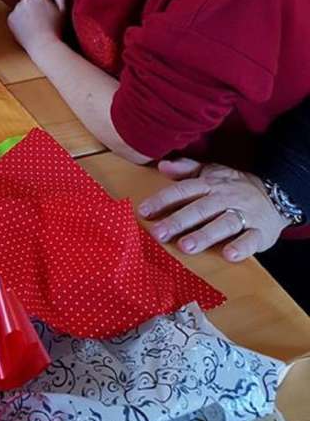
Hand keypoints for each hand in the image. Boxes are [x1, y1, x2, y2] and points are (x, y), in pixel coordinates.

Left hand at [7, 0, 66, 58]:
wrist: (44, 46)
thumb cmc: (56, 29)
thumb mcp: (63, 10)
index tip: (41, 8)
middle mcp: (26, 0)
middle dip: (29, 4)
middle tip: (37, 17)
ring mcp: (17, 9)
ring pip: (18, 7)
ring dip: (23, 12)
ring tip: (32, 24)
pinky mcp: (10, 19)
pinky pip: (12, 16)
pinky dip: (17, 21)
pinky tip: (26, 28)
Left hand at [138, 158, 289, 260]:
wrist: (276, 195)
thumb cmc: (233, 186)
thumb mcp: (210, 171)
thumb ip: (185, 169)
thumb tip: (161, 166)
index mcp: (209, 184)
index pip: (183, 190)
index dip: (163, 200)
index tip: (143, 211)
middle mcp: (224, 198)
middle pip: (200, 209)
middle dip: (178, 221)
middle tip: (159, 233)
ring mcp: (244, 215)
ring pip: (223, 224)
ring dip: (205, 235)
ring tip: (186, 246)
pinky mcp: (260, 232)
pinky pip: (251, 239)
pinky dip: (241, 247)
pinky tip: (229, 255)